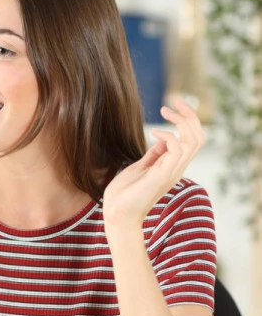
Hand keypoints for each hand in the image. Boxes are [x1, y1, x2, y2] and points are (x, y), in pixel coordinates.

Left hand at [102, 97, 204, 232]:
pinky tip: (153, 132)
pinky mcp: (162, 175)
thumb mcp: (140, 167)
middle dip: (190, 115)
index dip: (187, 120)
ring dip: (182, 121)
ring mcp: (171, 172)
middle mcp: (176, 168)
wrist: (117, 215)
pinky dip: (168, 136)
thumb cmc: (125, 194)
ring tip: (165, 111)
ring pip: (194, 141)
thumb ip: (154, 155)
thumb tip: (161, 140)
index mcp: (172, 166)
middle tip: (174, 101)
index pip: (193, 140)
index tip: (171, 106)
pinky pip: (177, 150)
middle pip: (199, 137)